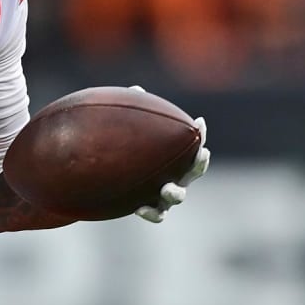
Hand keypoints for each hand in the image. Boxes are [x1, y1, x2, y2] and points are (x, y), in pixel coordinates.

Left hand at [128, 87, 210, 223]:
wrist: (103, 179)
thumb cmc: (120, 148)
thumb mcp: (125, 127)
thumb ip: (134, 111)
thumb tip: (136, 90)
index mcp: (173, 154)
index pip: (190, 142)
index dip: (198, 133)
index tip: (199, 122)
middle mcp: (173, 174)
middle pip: (193, 170)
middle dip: (199, 164)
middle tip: (202, 154)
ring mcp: (163, 193)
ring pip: (177, 196)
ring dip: (176, 193)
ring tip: (168, 189)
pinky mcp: (149, 208)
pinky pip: (156, 214)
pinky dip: (152, 213)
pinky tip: (140, 209)